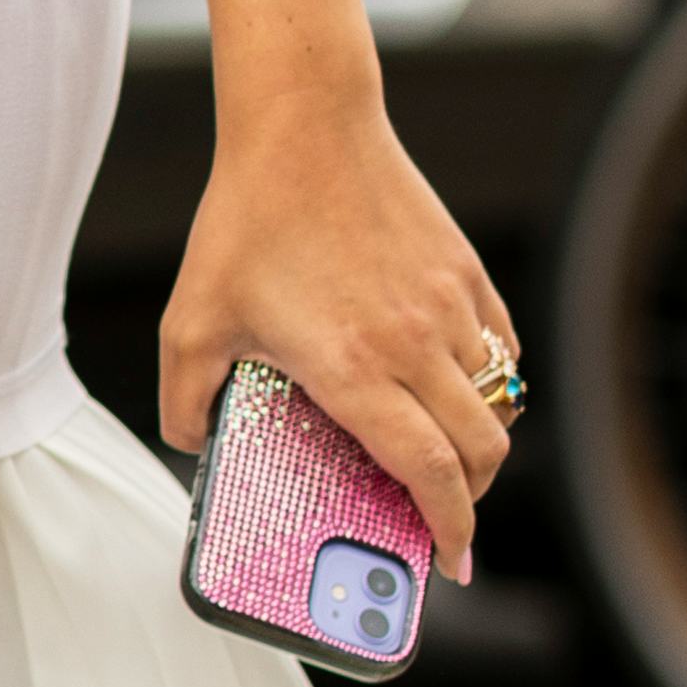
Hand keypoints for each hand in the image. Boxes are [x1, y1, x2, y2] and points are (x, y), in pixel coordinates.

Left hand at [159, 86, 517, 578]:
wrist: (303, 124)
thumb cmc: (245, 220)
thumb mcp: (189, 321)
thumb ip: (185, 400)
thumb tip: (194, 445)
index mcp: (353, 368)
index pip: (428, 472)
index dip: (448, 529)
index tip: (450, 562)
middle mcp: (414, 343)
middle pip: (480, 451)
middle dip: (469, 500)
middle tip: (444, 515)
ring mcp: (448, 304)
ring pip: (496, 402)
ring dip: (480, 443)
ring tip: (447, 457)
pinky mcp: (465, 269)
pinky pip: (501, 348)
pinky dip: (492, 384)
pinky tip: (459, 390)